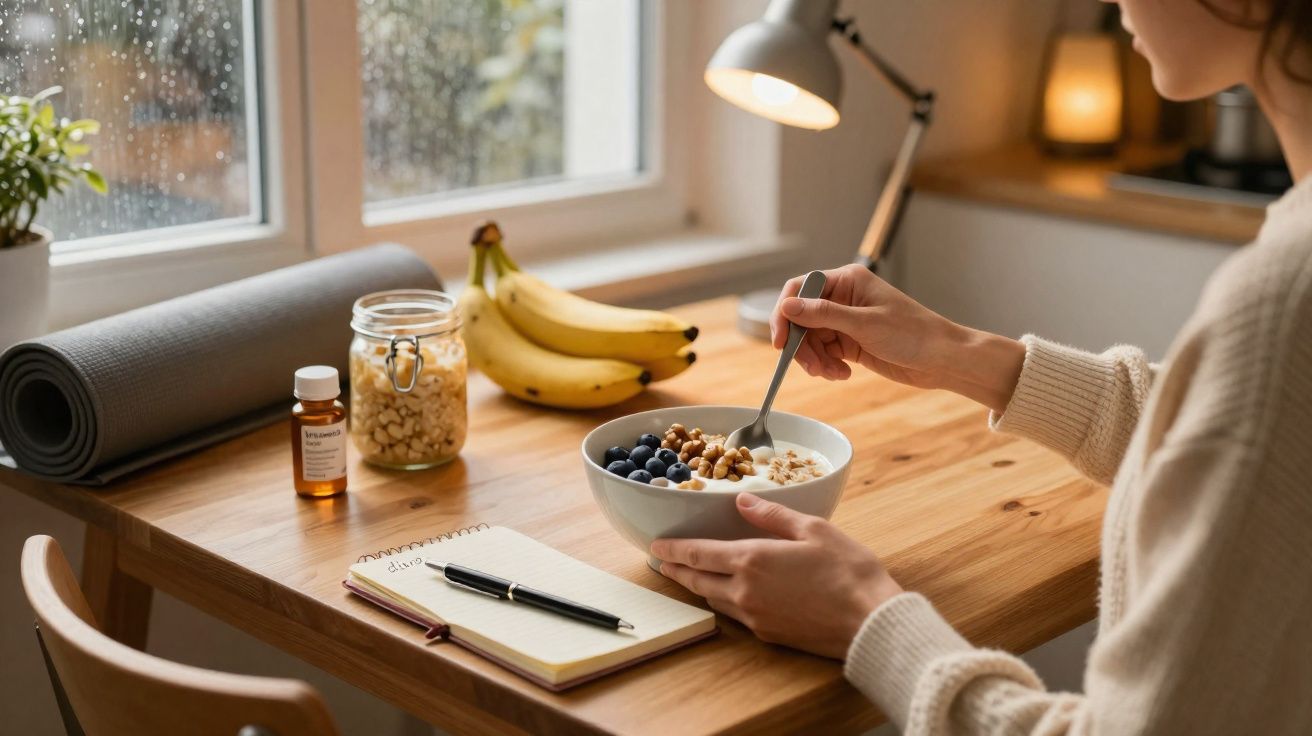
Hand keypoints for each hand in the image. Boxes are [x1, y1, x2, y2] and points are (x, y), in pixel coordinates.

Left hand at [651, 493, 903, 659]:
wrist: (870, 623)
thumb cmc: (849, 572)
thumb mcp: (813, 530)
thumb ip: (773, 515)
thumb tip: (744, 501)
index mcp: (753, 560)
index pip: (699, 553)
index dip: (674, 550)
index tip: (656, 546)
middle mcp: (745, 592)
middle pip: (698, 580)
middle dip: (676, 570)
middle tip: (661, 563)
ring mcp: (755, 617)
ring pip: (714, 600)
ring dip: (697, 586)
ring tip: (688, 576)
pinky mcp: (769, 635)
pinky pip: (735, 615)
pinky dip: (722, 601)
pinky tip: (726, 596)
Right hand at [770, 264, 1025, 413]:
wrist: (943, 359)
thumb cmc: (913, 334)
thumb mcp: (864, 324)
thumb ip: (823, 315)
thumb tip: (787, 306)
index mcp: (847, 281)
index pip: (801, 289)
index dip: (785, 314)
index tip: (779, 342)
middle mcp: (844, 298)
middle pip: (802, 319)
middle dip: (802, 345)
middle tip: (811, 367)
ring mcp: (847, 321)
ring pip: (811, 339)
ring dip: (815, 359)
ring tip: (832, 373)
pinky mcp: (851, 342)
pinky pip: (825, 353)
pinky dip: (827, 366)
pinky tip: (842, 374)